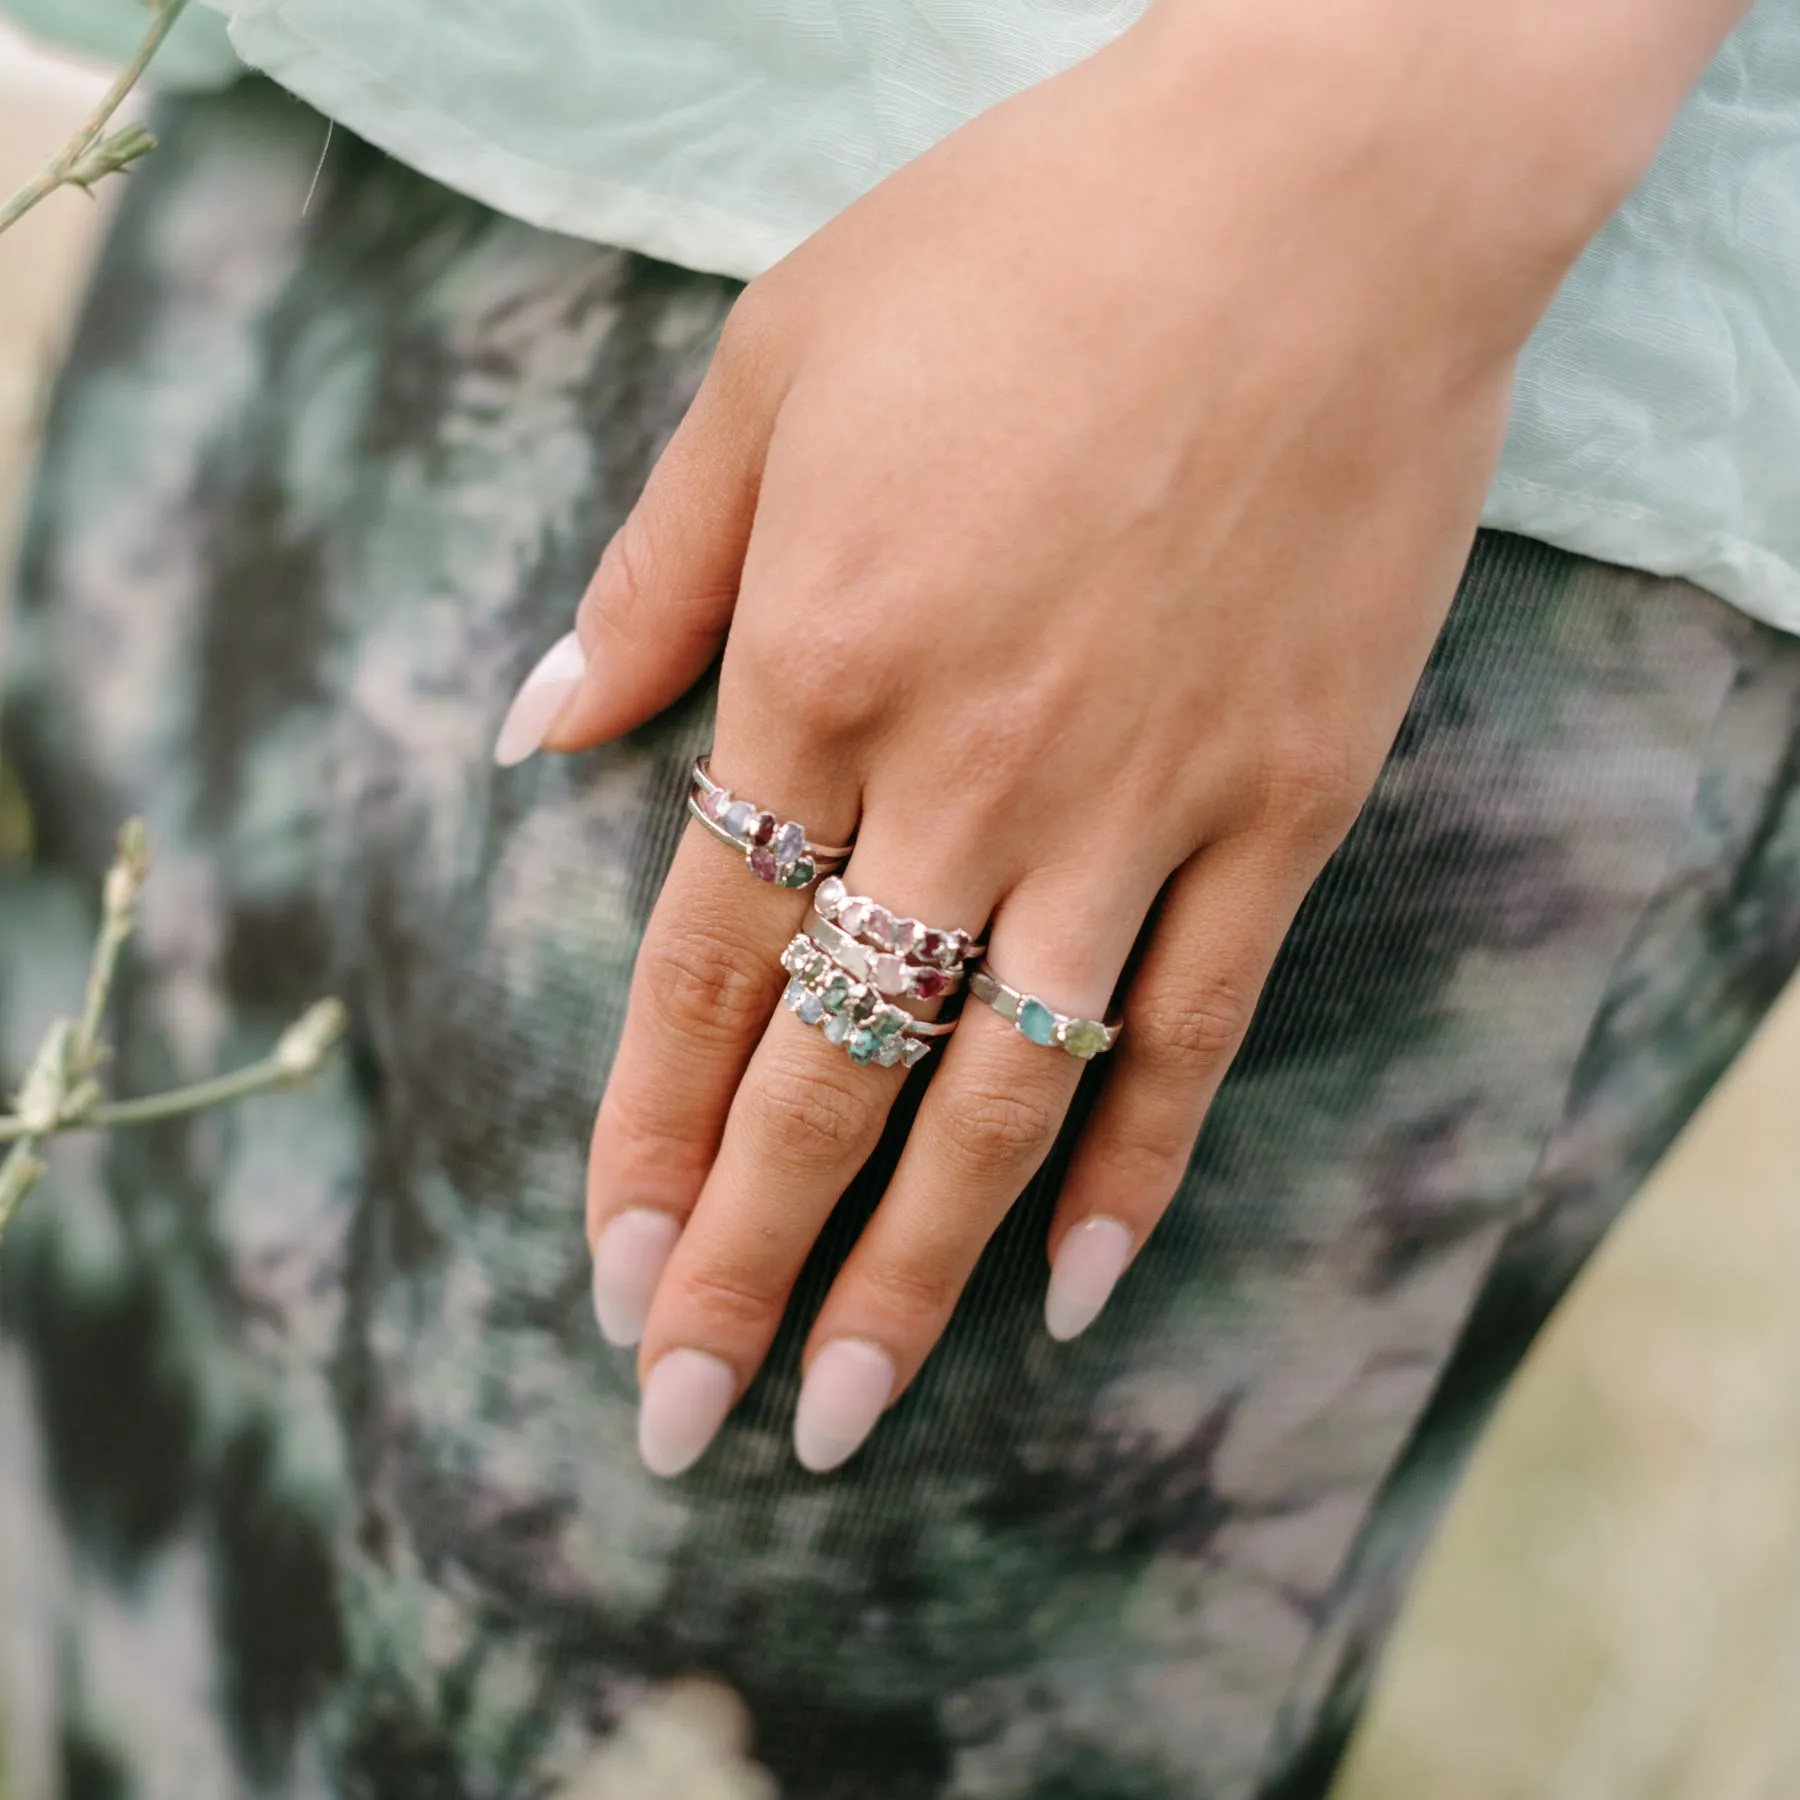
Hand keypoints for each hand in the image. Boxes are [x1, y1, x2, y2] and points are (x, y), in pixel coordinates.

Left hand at [497, 0, 1733, 1475]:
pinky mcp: (1284, 801)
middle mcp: (966, 766)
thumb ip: (656, 571)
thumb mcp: (776, 361)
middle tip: (684, 1424)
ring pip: (1000, 1090)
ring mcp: (1137, 799)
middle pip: (828, 1071)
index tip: (607, 1274)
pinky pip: (1192, 1024)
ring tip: (846, 1418)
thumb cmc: (1030, 242)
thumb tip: (542, 730)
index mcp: (820, 659)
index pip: (698, 961)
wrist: (1322, 189)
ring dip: (914, 1270)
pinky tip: (1083, 1291)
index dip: (644, 1133)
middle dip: (742, 1261)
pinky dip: (1135, 1164)